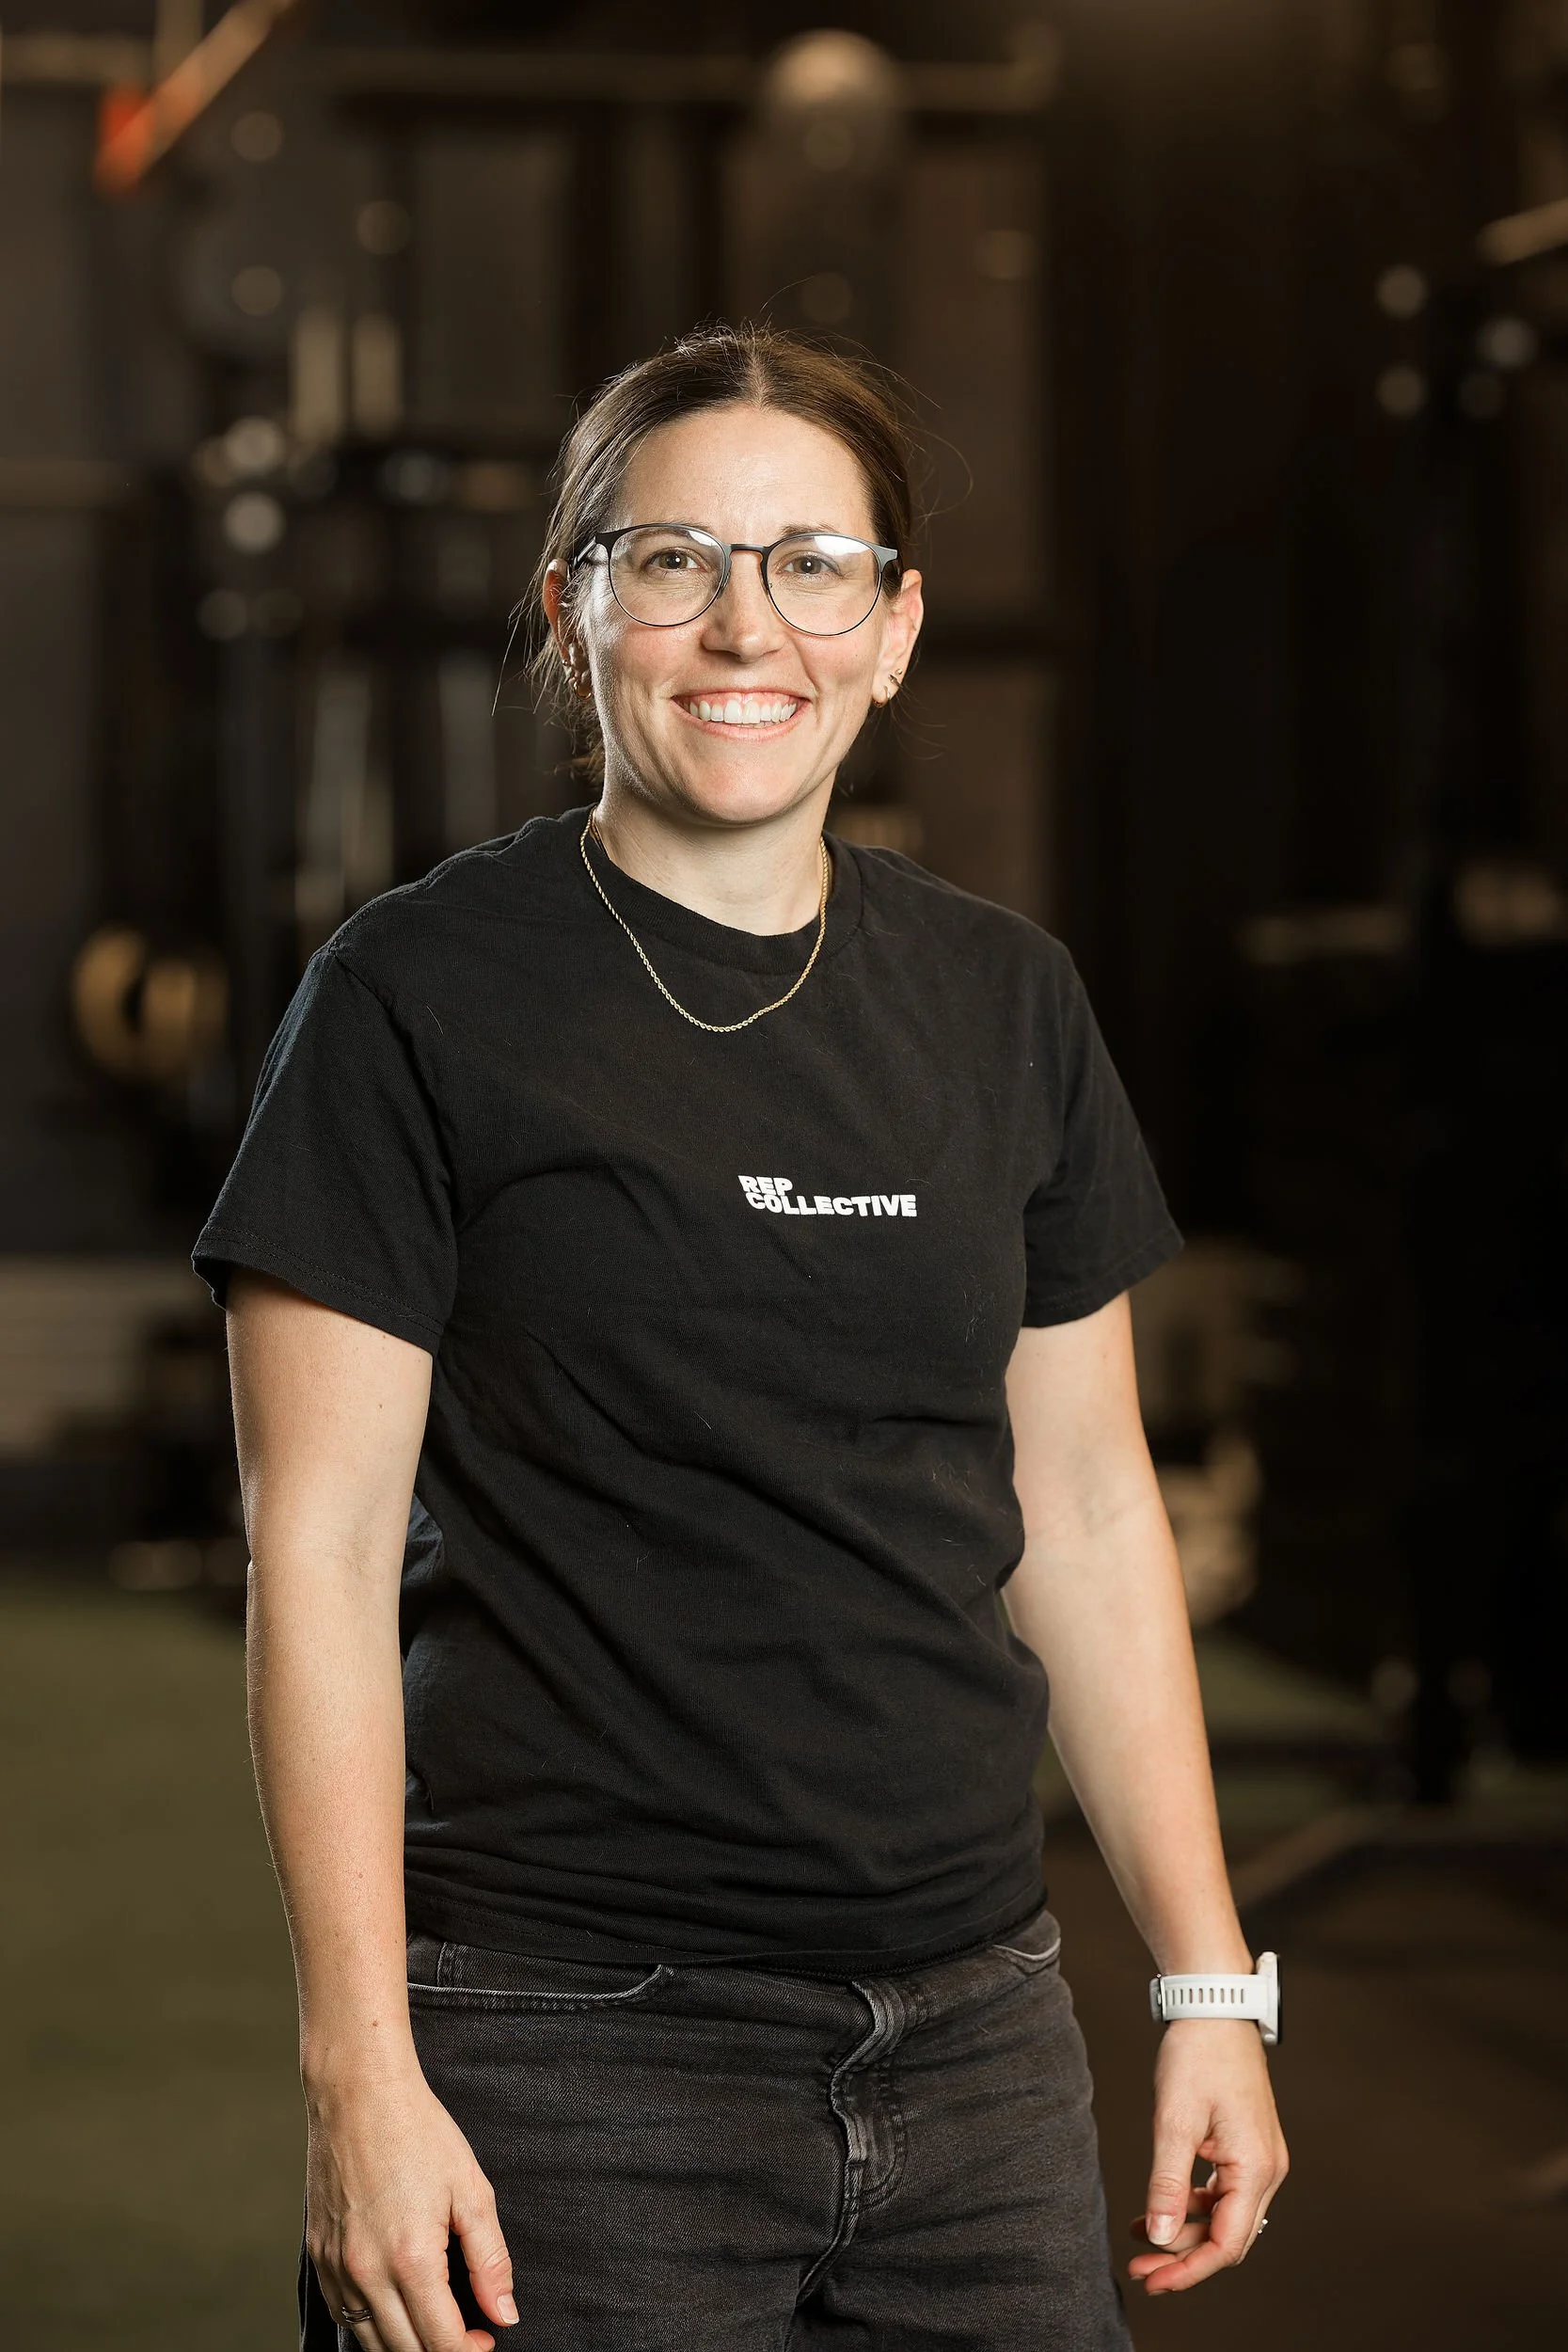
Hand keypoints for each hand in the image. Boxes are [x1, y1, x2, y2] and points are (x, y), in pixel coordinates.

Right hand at [305, 2061, 516, 2349]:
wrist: (358, 2093)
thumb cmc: (419, 2133)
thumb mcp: (471, 2190)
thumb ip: (490, 2260)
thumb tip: (505, 2315)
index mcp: (412, 2259)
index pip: (442, 2342)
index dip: (470, 2351)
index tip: (487, 2339)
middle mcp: (367, 2273)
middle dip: (441, 2351)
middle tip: (467, 2333)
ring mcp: (336, 2268)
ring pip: (371, 2342)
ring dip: (406, 2345)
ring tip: (435, 2321)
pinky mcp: (318, 2258)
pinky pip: (344, 2315)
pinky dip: (371, 2324)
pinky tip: (396, 2305)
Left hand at [1127, 2020, 1287, 2293]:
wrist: (1214, 2007)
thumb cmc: (1198, 2055)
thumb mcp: (1175, 2121)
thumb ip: (1167, 2183)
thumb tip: (1160, 2238)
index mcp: (1256, 2168)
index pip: (1227, 2244)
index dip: (1189, 2270)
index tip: (1153, 2281)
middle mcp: (1266, 2170)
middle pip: (1227, 2237)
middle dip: (1183, 2257)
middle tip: (1140, 2270)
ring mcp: (1258, 2159)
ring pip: (1223, 2216)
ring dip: (1184, 2232)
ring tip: (1140, 2239)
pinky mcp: (1245, 2147)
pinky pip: (1221, 2193)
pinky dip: (1191, 2205)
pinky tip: (1159, 2209)